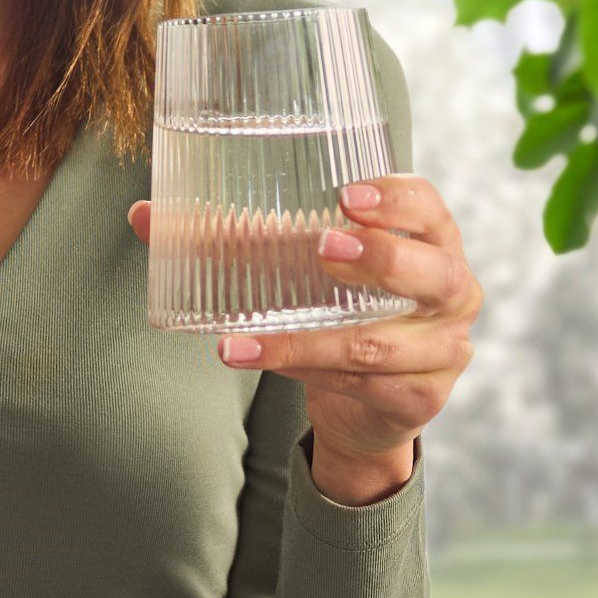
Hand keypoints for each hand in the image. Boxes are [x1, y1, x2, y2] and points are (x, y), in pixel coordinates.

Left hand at [129, 173, 482, 506]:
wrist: (364, 402)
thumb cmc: (336, 308)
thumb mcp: (297, 267)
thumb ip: (234, 239)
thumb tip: (145, 215)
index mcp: (434, 240)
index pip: (430, 207)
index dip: (397, 198)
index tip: (345, 195)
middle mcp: (452, 292)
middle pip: (431, 273)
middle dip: (380, 258)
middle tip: (322, 246)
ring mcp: (443, 349)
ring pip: (377, 344)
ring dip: (307, 340)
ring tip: (243, 338)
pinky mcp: (419, 397)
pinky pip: (360, 386)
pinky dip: (305, 372)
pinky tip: (262, 362)